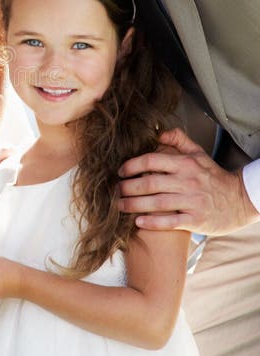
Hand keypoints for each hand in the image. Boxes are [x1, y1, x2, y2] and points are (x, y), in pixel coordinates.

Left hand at [118, 127, 258, 234]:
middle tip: (114, 190)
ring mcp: (191, 201)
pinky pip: (170, 222)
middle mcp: (187, 182)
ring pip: (156, 203)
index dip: (132, 165)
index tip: (120, 171)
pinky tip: (138, 222)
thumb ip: (178, 140)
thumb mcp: (199, 153)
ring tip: (119, 206)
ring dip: (133, 205)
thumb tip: (157, 133)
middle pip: (150, 183)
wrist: (240, 200)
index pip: (152, 160)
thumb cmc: (214, 176)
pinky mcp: (196, 220)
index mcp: (185, 164)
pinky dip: (153, 222)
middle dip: (127, 187)